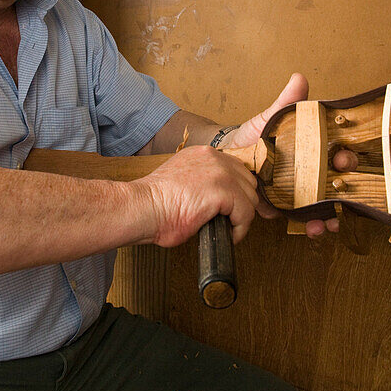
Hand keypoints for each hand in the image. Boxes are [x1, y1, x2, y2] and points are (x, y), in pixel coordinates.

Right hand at [134, 145, 260, 246]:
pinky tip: (228, 236)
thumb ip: (202, 182)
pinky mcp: (222, 191)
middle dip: (242, 204)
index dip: (237, 191)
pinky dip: (240, 229)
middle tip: (230, 221)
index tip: (232, 209)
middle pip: (248, 182)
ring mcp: (220, 172)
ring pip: (250, 198)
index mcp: (203, 153)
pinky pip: (245, 213)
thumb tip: (219, 200)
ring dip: (241, 217)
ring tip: (227, 229)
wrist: (141, 209)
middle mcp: (214, 157)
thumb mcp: (182, 181)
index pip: (236, 169)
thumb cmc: (154, 203)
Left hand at [222, 73, 339, 238]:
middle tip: (341, 192)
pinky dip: (310, 224)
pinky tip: (312, 227)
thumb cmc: (253, 136)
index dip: (346, 158)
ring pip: (325, 204)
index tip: (343, 160)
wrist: (228, 156)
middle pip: (337, 182)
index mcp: (312, 149)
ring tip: (329, 222)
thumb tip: (299, 79)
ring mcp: (300, 191)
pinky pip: (303, 218)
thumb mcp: (269, 118)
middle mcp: (311, 171)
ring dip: (332, 214)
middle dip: (345, 190)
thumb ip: (285, 102)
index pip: (338, 153)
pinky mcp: (286, 206)